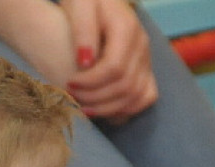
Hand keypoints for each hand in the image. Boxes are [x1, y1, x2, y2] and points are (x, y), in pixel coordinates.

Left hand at [61, 0, 157, 121]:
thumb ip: (83, 31)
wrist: (96, 1)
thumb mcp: (79, 6)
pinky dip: (126, 108)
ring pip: (136, 95)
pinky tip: (103, 108)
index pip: (114, 68)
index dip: (90, 82)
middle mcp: (142, 45)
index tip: (68, 83)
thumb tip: (85, 62)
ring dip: (107, 108)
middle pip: (125, 85)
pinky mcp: (145, 68)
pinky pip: (145, 96)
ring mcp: (146, 58)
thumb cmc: (84, 2)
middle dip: (95, 97)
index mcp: (127, 29)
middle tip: (72, 97)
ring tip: (82, 107)